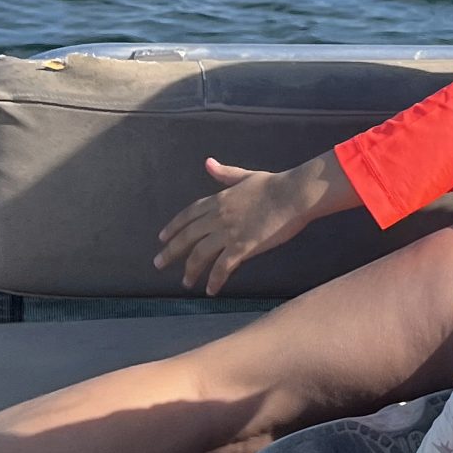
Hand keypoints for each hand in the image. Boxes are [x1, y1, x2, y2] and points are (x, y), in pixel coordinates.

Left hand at [155, 152, 350, 294]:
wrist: (293, 194)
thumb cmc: (275, 184)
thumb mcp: (246, 176)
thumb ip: (225, 173)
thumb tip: (208, 163)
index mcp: (218, 199)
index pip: (188, 215)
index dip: (173, 227)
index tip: (162, 238)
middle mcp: (218, 217)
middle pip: (187, 237)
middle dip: (171, 251)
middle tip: (159, 264)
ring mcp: (228, 232)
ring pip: (200, 254)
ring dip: (190, 270)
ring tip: (186, 283)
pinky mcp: (242, 247)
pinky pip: (222, 267)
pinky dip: (214, 280)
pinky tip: (210, 290)